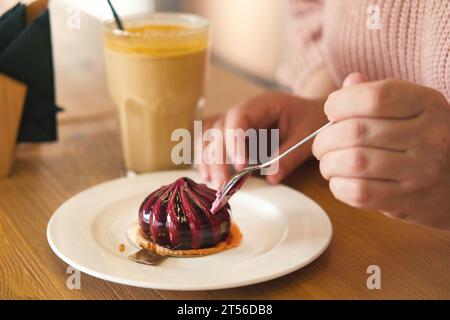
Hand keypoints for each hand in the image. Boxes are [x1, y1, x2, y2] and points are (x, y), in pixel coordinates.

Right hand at [196, 91, 327, 187]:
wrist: (312, 113)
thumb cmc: (311, 120)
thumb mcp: (307, 137)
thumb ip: (289, 156)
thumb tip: (271, 178)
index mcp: (262, 104)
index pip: (239, 117)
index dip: (234, 140)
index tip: (240, 166)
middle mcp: (243, 111)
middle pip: (219, 129)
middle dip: (218, 157)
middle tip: (222, 183)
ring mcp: (235, 122)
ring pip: (210, 136)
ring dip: (207, 159)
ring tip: (211, 182)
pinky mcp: (233, 135)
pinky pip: (212, 143)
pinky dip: (207, 159)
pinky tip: (207, 176)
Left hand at [312, 73, 449, 229]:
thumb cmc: (423, 141)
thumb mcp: (412, 109)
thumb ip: (380, 94)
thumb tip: (349, 82)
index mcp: (427, 104)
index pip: (375, 97)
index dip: (341, 102)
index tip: (331, 110)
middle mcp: (429, 135)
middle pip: (356, 131)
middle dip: (325, 139)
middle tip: (321, 145)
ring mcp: (421, 171)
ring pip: (354, 162)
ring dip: (329, 164)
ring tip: (329, 163)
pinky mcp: (409, 201)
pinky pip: (360, 192)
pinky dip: (338, 186)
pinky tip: (340, 181)